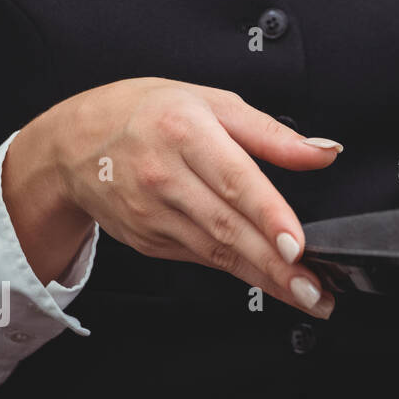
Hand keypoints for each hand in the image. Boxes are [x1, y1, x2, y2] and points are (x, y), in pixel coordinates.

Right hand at [4, 77, 340, 317]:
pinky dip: (240, 273)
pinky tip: (270, 282)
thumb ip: (273, 134)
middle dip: (276, 266)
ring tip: (307, 295)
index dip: (267, 216)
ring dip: (266, 278)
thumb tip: (325, 151)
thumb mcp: (214, 103)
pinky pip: (203, 258)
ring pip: (217, 252)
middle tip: (315, 291)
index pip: (234, 180)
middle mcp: (165, 176)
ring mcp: (153, 214)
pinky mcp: (150, 240)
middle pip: (227, 227)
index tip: (296, 245)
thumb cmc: (149, 114)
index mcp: (185, 132)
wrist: (74, 143)